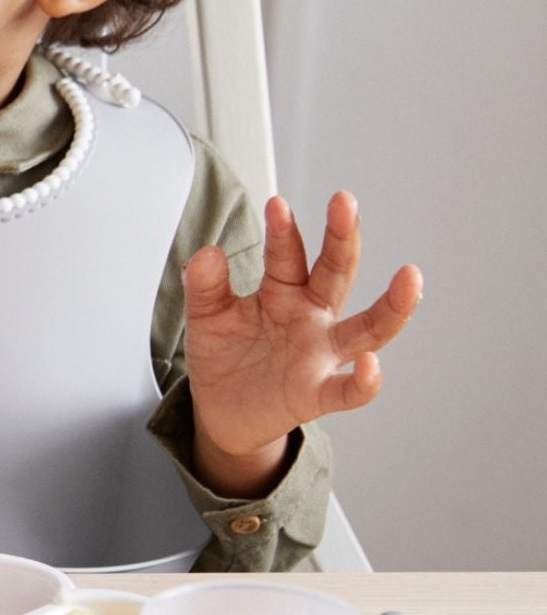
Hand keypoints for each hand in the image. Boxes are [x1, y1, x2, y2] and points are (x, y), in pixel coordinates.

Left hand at [182, 190, 422, 463]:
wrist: (221, 411)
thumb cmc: (225, 355)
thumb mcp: (207, 316)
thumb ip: (205, 286)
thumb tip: (207, 253)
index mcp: (284, 290)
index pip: (289, 254)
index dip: (284, 230)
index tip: (276, 204)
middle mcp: (312, 316)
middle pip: (337, 273)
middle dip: (343, 238)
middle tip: (344, 203)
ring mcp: (320, 353)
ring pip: (369, 328)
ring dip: (393, 305)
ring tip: (410, 277)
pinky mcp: (316, 394)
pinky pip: (348, 391)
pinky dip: (364, 382)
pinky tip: (371, 366)